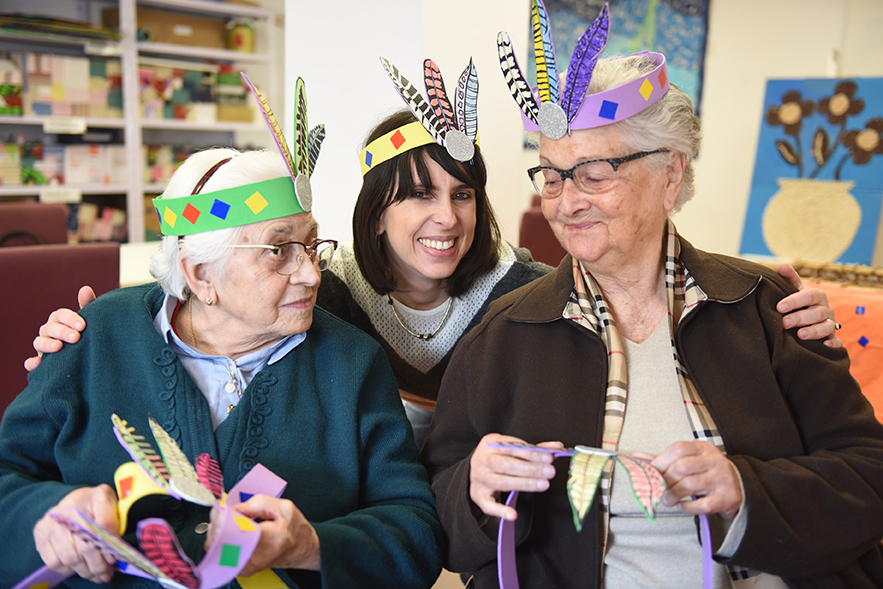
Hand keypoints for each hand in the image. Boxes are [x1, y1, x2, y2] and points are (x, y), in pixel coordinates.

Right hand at [24, 286, 94, 370]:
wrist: (90, 354)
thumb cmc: (88, 333)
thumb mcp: (90, 320)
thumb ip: (88, 305)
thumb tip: (85, 289)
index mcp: (60, 319)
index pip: (60, 315)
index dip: (70, 319)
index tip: (82, 326)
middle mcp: (49, 331)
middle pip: (50, 328)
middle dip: (62, 332)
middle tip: (76, 337)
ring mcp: (43, 346)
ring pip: (39, 342)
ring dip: (47, 344)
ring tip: (59, 347)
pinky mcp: (41, 362)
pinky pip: (31, 363)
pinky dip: (31, 363)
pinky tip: (38, 363)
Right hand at [33, 484, 118, 582]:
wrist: (75, 499)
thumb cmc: (95, 502)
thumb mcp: (109, 502)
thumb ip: (111, 519)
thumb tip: (111, 543)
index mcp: (85, 500)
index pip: (97, 532)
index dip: (106, 550)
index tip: (114, 561)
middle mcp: (63, 512)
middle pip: (82, 549)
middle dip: (97, 565)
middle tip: (106, 574)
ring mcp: (48, 525)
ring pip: (68, 559)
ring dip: (84, 570)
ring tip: (96, 574)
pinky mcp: (40, 536)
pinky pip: (53, 562)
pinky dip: (67, 569)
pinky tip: (78, 567)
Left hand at [206, 495, 320, 574]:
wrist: (302, 548)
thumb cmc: (295, 528)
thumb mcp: (282, 506)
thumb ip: (255, 504)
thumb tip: (230, 509)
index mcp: (273, 539)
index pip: (238, 532)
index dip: (223, 520)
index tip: (220, 511)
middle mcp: (260, 557)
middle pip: (224, 544)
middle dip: (217, 527)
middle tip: (221, 516)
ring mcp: (250, 567)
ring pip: (220, 552)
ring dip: (218, 536)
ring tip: (228, 525)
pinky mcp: (243, 570)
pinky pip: (224, 556)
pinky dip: (222, 544)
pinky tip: (231, 535)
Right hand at [469, 434, 562, 521]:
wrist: (475, 469)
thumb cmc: (498, 457)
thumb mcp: (511, 447)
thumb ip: (534, 448)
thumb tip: (556, 447)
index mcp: (489, 444)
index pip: (512, 447)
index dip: (532, 454)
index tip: (549, 458)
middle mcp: (482, 460)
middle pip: (506, 465)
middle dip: (530, 469)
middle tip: (550, 471)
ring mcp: (479, 479)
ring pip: (501, 482)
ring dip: (524, 484)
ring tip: (543, 484)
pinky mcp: (478, 496)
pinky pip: (488, 505)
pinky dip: (501, 510)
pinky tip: (513, 514)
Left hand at [650, 441, 741, 520]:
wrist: (739, 488)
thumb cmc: (708, 472)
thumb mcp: (691, 460)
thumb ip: (665, 459)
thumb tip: (638, 458)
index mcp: (704, 448)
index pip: (678, 448)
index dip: (660, 461)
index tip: (651, 472)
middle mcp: (715, 461)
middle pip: (682, 467)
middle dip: (665, 480)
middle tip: (658, 489)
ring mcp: (723, 479)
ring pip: (690, 485)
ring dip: (673, 494)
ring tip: (667, 500)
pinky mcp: (727, 498)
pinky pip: (702, 504)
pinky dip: (687, 507)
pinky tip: (681, 506)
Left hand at [776, 264, 842, 347]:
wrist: (809, 317)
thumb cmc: (800, 302)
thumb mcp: (795, 289)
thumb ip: (789, 278)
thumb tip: (781, 266)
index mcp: (817, 296)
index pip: (809, 296)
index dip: (795, 301)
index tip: (780, 307)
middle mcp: (826, 309)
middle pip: (816, 313)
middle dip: (800, 318)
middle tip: (784, 323)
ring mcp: (831, 323)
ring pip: (827, 327)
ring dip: (814, 331)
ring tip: (800, 335)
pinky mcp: (832, 337)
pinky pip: (837, 341)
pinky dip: (833, 344)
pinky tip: (825, 345)